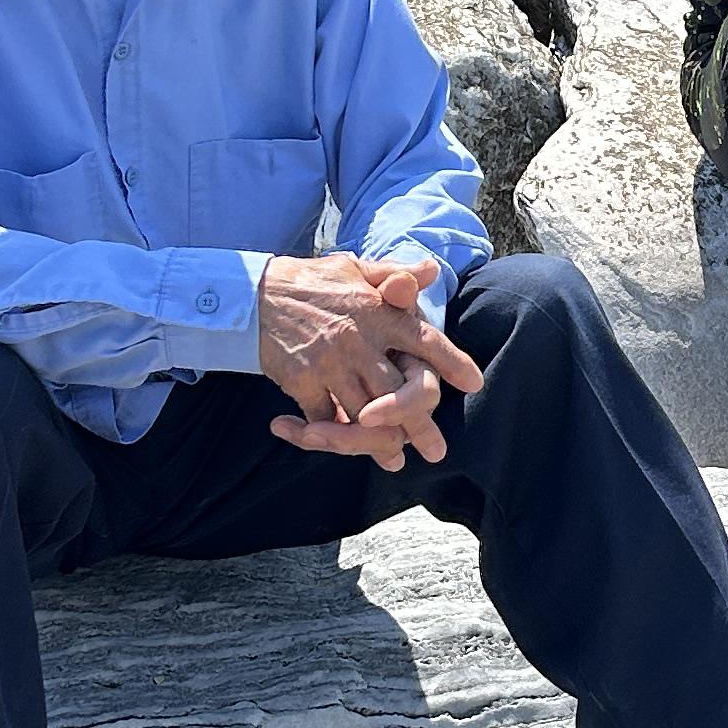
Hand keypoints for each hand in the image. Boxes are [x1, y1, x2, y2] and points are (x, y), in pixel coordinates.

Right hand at [258, 252, 481, 469]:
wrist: (253, 294)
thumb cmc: (311, 282)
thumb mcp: (355, 268)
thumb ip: (393, 275)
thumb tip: (432, 272)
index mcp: (379, 312)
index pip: (425, 340)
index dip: (452, 362)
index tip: (474, 383)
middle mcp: (360, 340)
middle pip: (400, 392)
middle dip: (420, 425)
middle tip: (435, 449)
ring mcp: (331, 363)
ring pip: (365, 413)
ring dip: (380, 442)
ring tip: (394, 459)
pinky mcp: (302, 380)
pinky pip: (325, 417)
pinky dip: (334, 434)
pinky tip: (344, 444)